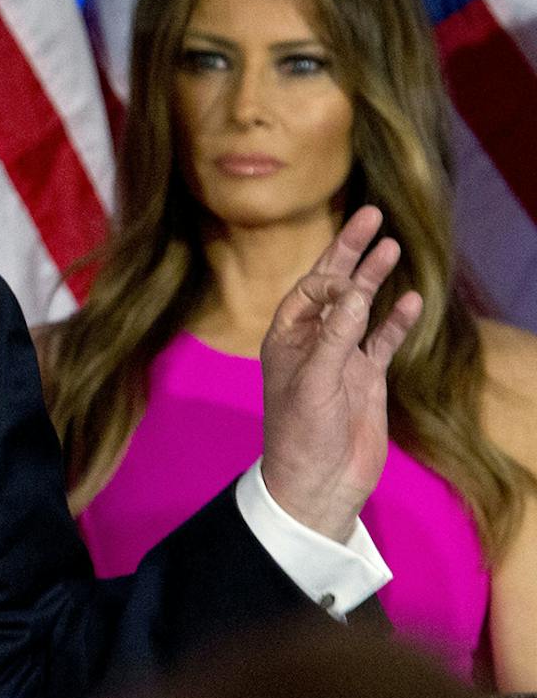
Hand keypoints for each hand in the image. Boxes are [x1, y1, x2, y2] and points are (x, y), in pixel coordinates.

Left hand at [259, 206, 423, 542]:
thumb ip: (336, 337)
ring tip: (392, 245)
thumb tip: (356, 292)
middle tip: (371, 214)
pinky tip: (412, 298)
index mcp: (286, 338)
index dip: (332, 272)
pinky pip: (382, 341)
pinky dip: (396, 320)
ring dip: (375, 279)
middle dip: (349, 252)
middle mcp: (312, 342)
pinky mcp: (365, 378)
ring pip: (361, 309)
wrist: (319, 484)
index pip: (311, 290)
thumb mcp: (315, 382)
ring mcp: (341, 358)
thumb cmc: (302, 434)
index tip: (355, 271)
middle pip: (333, 287)